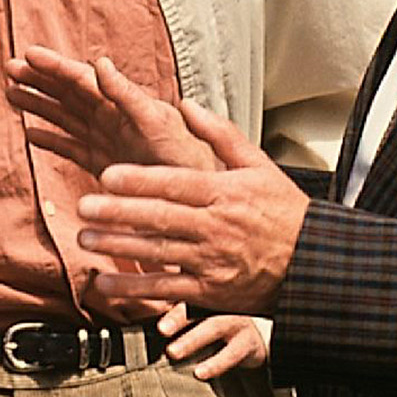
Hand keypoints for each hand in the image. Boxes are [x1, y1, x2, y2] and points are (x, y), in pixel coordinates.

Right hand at [4, 46, 219, 173]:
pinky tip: (31, 135)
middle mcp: (111, 118)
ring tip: (11, 93)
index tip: (27, 54)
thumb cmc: (184, 156)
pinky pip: (72, 148)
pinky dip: (51, 140)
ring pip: (65, 118)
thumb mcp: (157, 121)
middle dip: (39, 80)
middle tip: (9, 68)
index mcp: (121, 104)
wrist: (197, 196)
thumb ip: (127, 93)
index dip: (54, 67)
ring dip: (39, 105)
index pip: (80, 79)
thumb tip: (99, 62)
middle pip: (68, 94)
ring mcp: (106, 140)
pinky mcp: (105, 164)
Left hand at [78, 102, 309, 315]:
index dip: (140, 180)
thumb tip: (186, 105)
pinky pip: (167, 291)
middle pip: (161, 217)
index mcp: (225, 192)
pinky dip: (136, 288)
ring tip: (84, 239)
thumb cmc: (284, 213)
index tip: (108, 174)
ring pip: (159, 253)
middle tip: (84, 206)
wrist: (312, 265)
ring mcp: (211, 261)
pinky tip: (107, 283)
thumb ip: (219, 134)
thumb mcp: (259, 165)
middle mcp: (216, 227)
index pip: (175, 183)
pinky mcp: (210, 292)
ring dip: (119, 246)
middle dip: (119, 212)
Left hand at [157, 301, 266, 378]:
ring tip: (172, 352)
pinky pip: (232, 353)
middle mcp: (219, 304)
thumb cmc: (219, 321)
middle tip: (160, 329)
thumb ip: (171, 312)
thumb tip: (132, 311)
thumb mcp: (199, 312)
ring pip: (214, 327)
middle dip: (177, 317)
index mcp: (202, 295)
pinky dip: (215, 363)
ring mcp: (235, 320)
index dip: (163, 296)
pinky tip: (199, 373)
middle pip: (196, 306)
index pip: (180, 293)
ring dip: (192, 340)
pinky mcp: (248, 342)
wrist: (258, 334)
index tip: (146, 304)